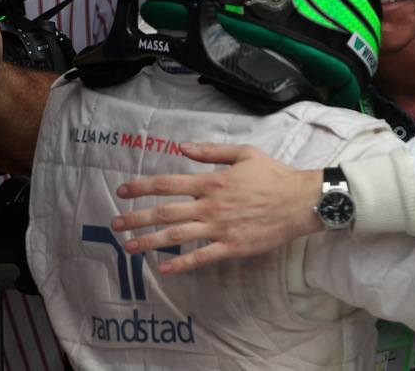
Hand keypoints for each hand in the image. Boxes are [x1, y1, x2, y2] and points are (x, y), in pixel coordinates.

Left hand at [111, 142, 322, 274]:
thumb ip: (211, 151)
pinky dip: (181, 264)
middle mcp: (210, 206)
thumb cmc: (273, 176)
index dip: (142, 187)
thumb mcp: (243, 153)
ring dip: (150, 242)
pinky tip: (163, 269)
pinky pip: (201, 257)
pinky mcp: (231, 246)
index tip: (122, 191)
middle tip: (114, 224)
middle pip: (165, 212)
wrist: (299, 201)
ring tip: (128, 247)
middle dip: (136, 218)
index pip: (167, 184)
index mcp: (211, 182)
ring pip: (177, 237)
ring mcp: (220, 228)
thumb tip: (182, 146)